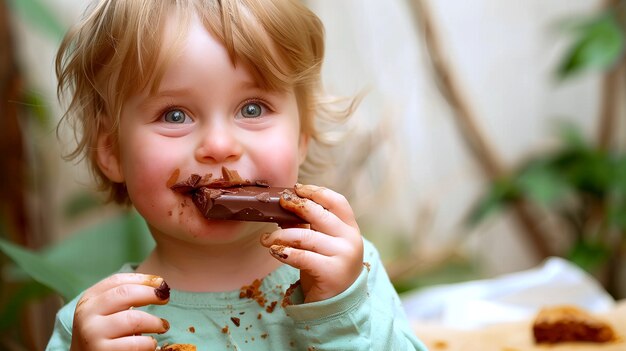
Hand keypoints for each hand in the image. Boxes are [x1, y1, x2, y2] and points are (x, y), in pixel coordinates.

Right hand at [70, 273, 169, 350]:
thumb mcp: (106, 311)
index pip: (118, 281)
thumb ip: (124, 298)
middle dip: (151, 294)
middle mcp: (87, 313)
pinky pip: (135, 344)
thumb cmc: (103, 333)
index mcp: (89, 299)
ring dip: (155, 322)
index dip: (143, 279)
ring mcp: (93, 333)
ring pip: (133, 319)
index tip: (160, 283)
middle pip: (125, 294)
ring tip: (162, 326)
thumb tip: (159, 288)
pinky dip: (149, 343)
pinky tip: (151, 343)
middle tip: (165, 298)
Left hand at [260, 184, 363, 302]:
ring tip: (266, 238)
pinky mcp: (331, 272)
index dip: (317, 192)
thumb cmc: (326, 267)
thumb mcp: (322, 244)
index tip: (297, 188)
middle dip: (296, 206)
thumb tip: (284, 206)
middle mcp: (350, 239)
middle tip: (278, 204)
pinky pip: (302, 257)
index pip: (337, 202)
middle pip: (320, 214)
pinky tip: (273, 251)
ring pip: (306, 236)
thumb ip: (310, 226)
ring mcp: (343, 255)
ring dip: (281, 234)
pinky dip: (284, 252)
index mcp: (350, 228)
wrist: (337, 302)